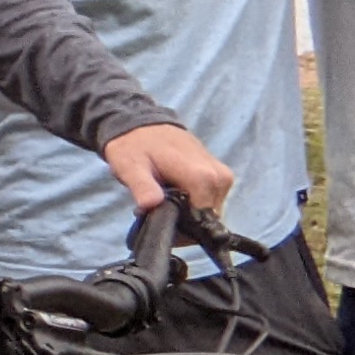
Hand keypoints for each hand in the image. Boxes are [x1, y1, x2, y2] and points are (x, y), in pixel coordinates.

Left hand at [101, 121, 234, 218]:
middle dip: (183, 224)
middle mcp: (219, 178)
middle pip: (207, 220)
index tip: (160, 226)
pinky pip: (211, 201)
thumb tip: (151, 205)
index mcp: (202, 177)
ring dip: (188, 215)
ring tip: (164, 202)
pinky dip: (194, 204)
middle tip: (158, 214)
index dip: (180, 231)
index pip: (201, 223)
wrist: (142, 123)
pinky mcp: (221, 175)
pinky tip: (175, 196)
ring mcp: (223, 176)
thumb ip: (143, 187)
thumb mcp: (131, 167)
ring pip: (210, 213)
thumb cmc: (134, 145)